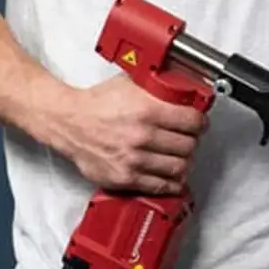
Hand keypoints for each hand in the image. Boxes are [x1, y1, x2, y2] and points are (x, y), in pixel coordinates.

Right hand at [44, 74, 209, 194]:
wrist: (67, 122)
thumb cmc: (96, 103)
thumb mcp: (130, 84)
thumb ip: (157, 87)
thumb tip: (181, 88)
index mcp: (147, 111)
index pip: (192, 122)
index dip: (201, 123)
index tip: (200, 125)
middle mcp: (142, 136)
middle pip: (188, 146)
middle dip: (192, 142)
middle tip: (190, 140)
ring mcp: (133, 159)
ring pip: (178, 167)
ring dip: (184, 163)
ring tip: (181, 157)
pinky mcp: (123, 177)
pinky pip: (158, 185)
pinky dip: (171, 183)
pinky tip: (173, 178)